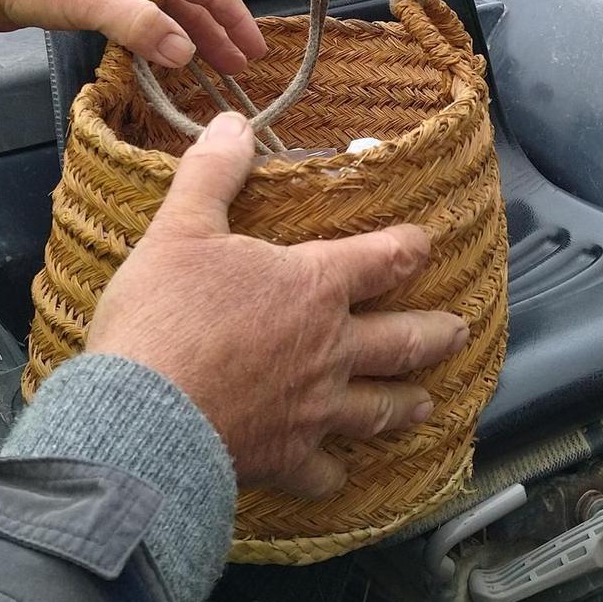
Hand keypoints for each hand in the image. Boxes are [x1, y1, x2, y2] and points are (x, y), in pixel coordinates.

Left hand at [0, 0, 265, 72]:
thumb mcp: (90, 0)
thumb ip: (140, 25)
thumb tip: (187, 53)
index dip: (235, 19)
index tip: (255, 51)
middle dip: (221, 32)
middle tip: (241, 68)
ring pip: (174, 7)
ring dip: (196, 36)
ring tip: (216, 68)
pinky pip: (150, 15)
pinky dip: (168, 36)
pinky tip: (169, 57)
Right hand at [85, 112, 469, 496]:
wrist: (143, 416)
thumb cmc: (163, 318)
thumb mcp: (180, 228)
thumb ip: (213, 174)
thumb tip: (233, 124)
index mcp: (313, 287)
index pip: (380, 259)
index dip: (409, 247)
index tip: (426, 243)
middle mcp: (329, 350)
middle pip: (401, 340)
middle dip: (435, 332)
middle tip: (459, 330)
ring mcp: (313, 410)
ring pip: (378, 408)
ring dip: (406, 404)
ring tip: (427, 404)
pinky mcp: (286, 458)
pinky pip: (323, 473)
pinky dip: (334, 475)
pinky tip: (340, 477)